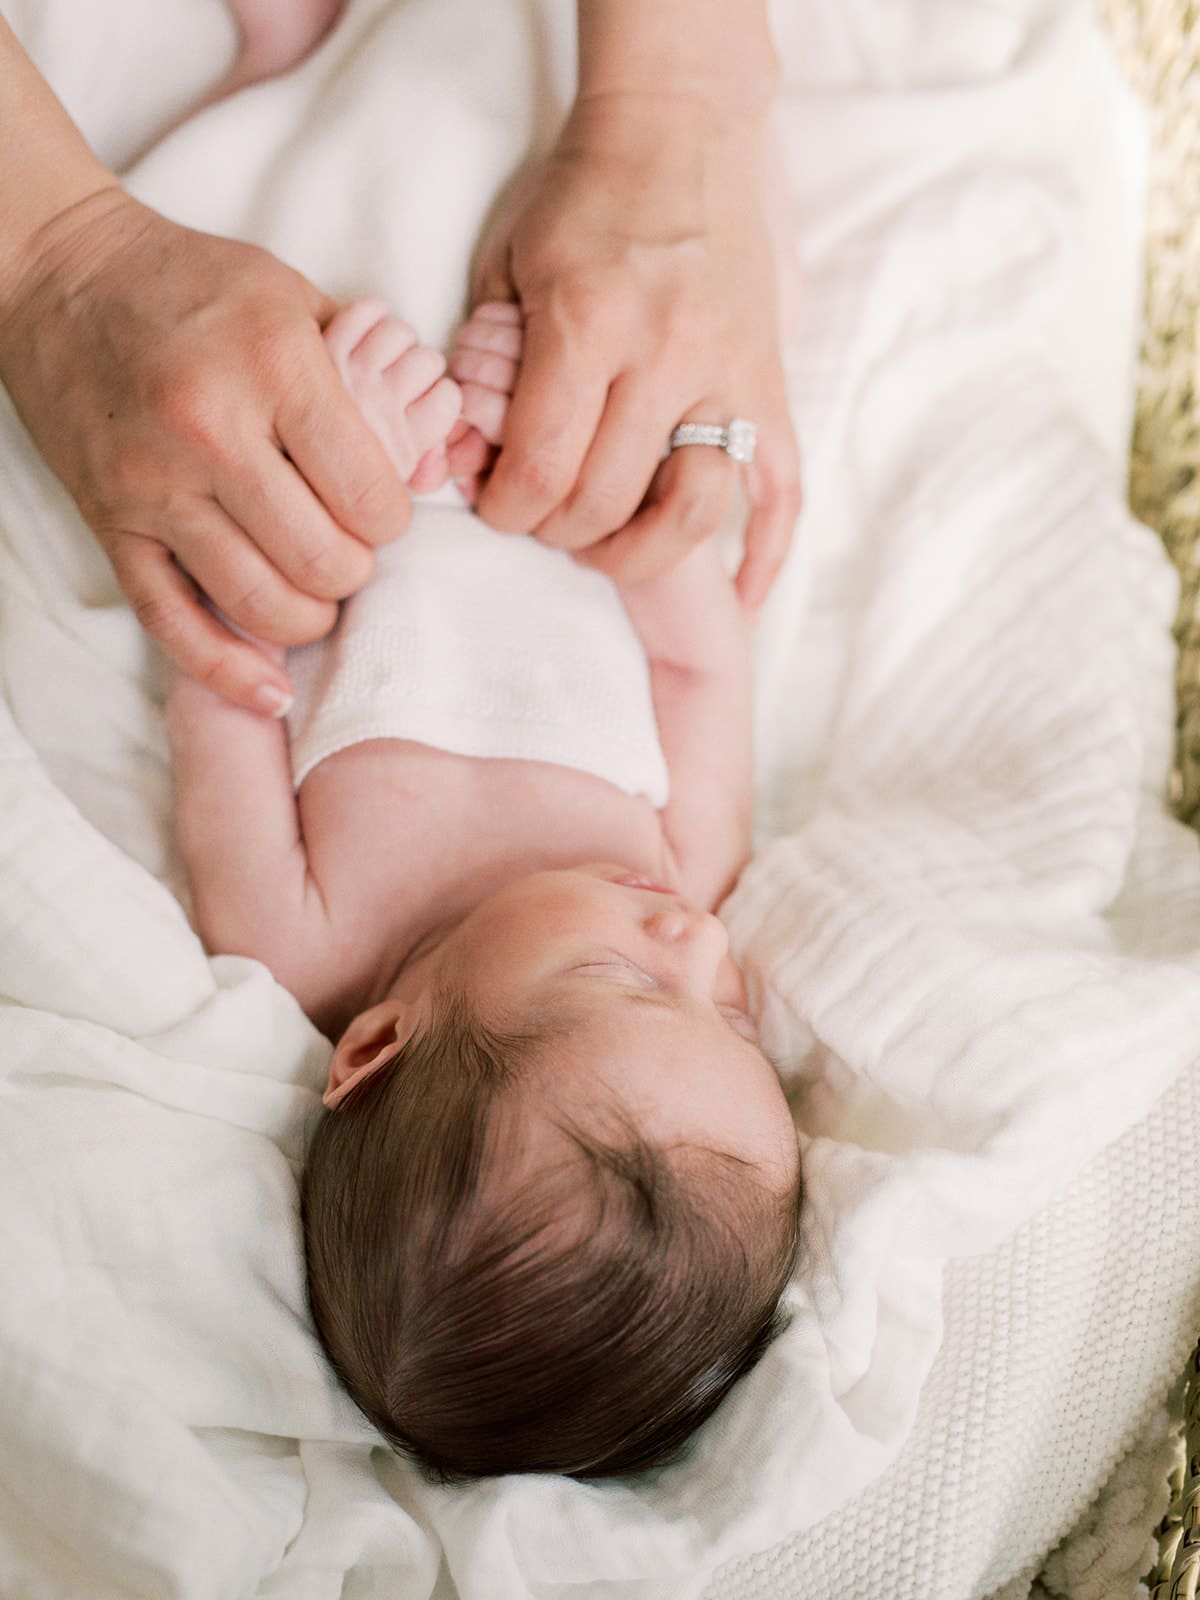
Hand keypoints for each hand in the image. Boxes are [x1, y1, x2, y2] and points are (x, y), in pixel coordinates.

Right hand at [0, 189, 410, 713]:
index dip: (392, 521)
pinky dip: (227, 670)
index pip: (368, 492)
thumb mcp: (295, 298)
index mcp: (273, 366)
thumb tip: (438, 464)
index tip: (382, 513)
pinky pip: (172, 623)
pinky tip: (269, 692)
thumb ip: (371, 379)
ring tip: (315, 595)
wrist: (62, 272)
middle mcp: (211, 429)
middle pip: (321, 559)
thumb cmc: (195, 285)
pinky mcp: (109, 524)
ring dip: (307, 618)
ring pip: (258, 601)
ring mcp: (153, 484)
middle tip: (349, 551)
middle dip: (355, 573)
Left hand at [471, 93, 800, 609]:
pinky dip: (763, 557)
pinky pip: (782, 492)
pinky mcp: (769, 382)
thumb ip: (487, 362)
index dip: (506, 511)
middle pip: (607, 500)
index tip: (494, 507)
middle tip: (540, 520)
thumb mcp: (507, 262)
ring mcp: (729, 373)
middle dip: (557, 532)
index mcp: (590, 323)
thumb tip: (470, 459)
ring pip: (694, 511)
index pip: (542, 467)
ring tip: (607, 547)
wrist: (678, 123)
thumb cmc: (581, 195)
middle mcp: (667, 355)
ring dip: (641, 553)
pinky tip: (739, 599)